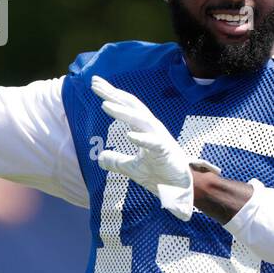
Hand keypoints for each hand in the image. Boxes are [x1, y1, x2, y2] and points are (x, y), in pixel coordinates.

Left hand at [91, 76, 219, 220]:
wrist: (179, 189)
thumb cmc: (160, 174)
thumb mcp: (131, 168)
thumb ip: (117, 161)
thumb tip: (100, 158)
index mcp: (145, 129)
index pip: (126, 108)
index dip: (111, 96)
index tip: (95, 84)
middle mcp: (152, 128)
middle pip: (131, 107)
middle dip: (114, 94)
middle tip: (95, 83)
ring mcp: (160, 139)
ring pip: (140, 120)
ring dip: (123, 112)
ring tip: (105, 105)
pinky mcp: (166, 152)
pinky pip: (153, 143)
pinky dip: (142, 139)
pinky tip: (129, 135)